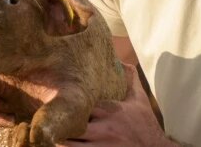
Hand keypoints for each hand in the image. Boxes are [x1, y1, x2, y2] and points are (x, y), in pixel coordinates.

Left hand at [59, 63, 175, 146]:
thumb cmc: (146, 125)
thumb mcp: (140, 100)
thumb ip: (130, 80)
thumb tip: (123, 62)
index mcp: (111, 110)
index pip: (81, 104)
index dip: (70, 104)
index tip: (61, 102)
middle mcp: (104, 128)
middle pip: (71, 123)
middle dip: (63, 123)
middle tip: (54, 121)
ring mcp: (101, 145)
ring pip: (70, 142)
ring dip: (62, 139)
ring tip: (54, 135)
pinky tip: (63, 145)